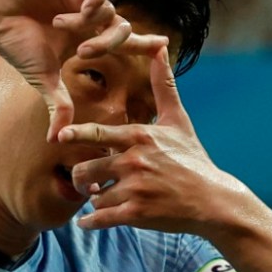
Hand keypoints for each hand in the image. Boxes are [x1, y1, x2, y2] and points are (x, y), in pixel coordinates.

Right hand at [0, 0, 166, 140]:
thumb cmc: (14, 44)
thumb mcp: (44, 79)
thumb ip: (59, 105)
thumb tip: (54, 140)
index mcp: (84, 36)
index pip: (122, 41)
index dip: (143, 43)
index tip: (164, 46)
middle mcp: (86, 15)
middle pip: (121, 28)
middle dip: (110, 43)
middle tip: (86, 52)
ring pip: (111, 10)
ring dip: (92, 24)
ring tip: (64, 29)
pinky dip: (95, 0)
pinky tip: (79, 10)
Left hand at [58, 47, 239, 233]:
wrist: (213, 200)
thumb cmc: (193, 158)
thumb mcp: (179, 120)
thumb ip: (163, 86)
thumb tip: (160, 49)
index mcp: (139, 138)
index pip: (98, 134)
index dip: (75, 135)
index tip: (58, 136)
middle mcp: (134, 162)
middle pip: (85, 169)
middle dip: (80, 178)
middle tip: (86, 182)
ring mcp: (135, 189)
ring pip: (93, 197)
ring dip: (94, 200)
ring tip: (104, 199)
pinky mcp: (137, 214)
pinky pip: (100, 219)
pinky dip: (90, 222)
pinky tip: (87, 222)